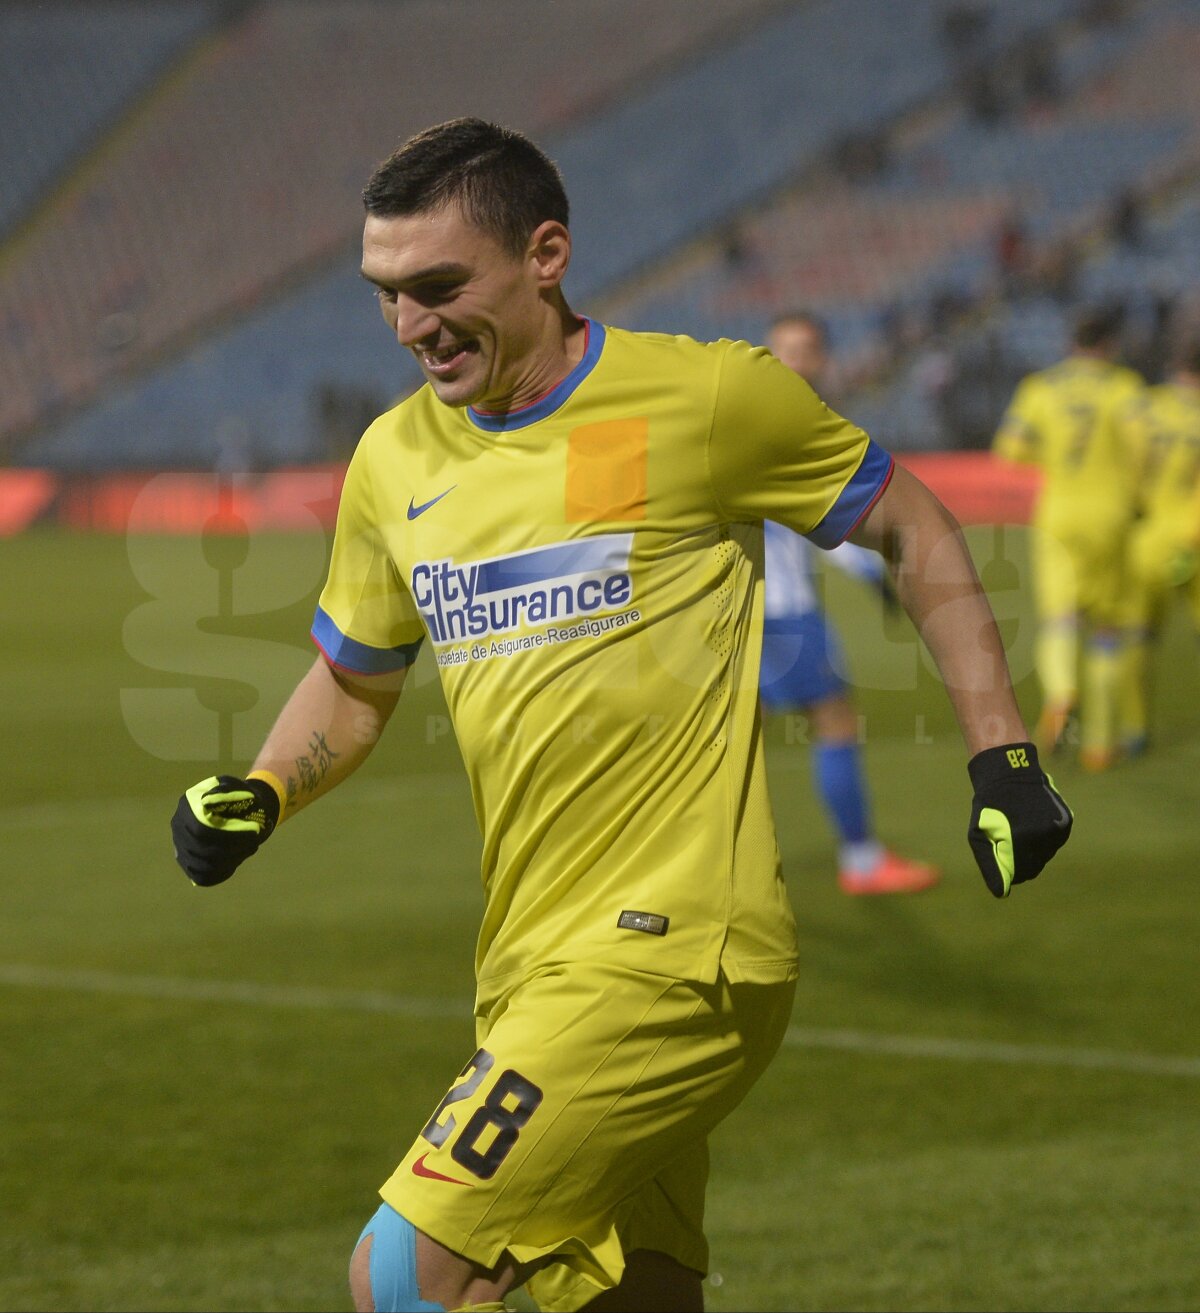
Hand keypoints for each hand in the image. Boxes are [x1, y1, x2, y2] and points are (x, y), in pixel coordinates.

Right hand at [171, 774, 280, 885]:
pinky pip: (203, 875)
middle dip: (234, 850)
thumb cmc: (237, 796)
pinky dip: (222, 872)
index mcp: (187, 806)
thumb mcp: (236, 787)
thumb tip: (209, 801)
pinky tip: (236, 860)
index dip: (229, 836)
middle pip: (203, 851)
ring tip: (248, 849)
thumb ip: (226, 792)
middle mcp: (178, 827)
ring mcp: (180, 846)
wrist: (235, 809)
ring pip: (204, 866)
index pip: (202, 831)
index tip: (254, 833)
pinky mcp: (187, 861)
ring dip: (231, 861)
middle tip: (254, 843)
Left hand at [967, 743, 1071, 897]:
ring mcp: (1056, 830)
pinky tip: (1031, 822)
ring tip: (1019, 828)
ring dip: (1032, 849)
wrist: (1010, 774)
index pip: (1019, 875)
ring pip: (1044, 856)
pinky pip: (1053, 843)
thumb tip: (1001, 893)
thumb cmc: (989, 806)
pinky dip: (1043, 839)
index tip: (1001, 860)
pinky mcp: (1064, 824)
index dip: (1008, 872)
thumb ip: (990, 865)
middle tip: (1007, 843)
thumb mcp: (979, 836)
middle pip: (1033, 868)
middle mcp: (1042, 837)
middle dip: (1019, 861)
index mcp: (1020, 841)